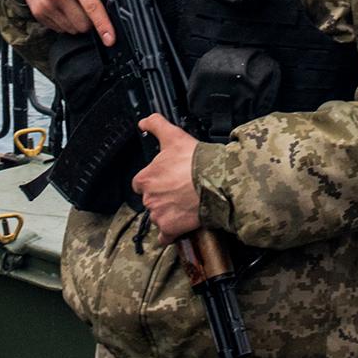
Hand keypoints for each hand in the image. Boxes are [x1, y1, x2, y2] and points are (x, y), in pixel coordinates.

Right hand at [22, 0, 120, 44]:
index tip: (110, 39)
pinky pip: (59, 28)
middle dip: (91, 22)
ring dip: (78, 23)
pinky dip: (65, 23)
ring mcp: (46, 3)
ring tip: (76, 7)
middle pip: (83, 24)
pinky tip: (64, 9)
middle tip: (90, 8)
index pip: (92, 7)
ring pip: (71, 29)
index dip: (103, 25)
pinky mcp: (38, 12)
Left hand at [133, 114, 199, 238]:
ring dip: (167, 214)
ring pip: (158, 217)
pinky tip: (178, 228)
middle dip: (162, 197)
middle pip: (150, 200)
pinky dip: (170, 235)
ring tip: (184, 206)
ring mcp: (159, 215)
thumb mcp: (173, 136)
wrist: (216, 183)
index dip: (153, 180)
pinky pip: (164, 237)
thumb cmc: (195, 160)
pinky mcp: (171, 229)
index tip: (165, 179)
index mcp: (145, 179)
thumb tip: (143, 121)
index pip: (140, 183)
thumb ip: (155, 125)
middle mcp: (149, 199)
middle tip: (178, 191)